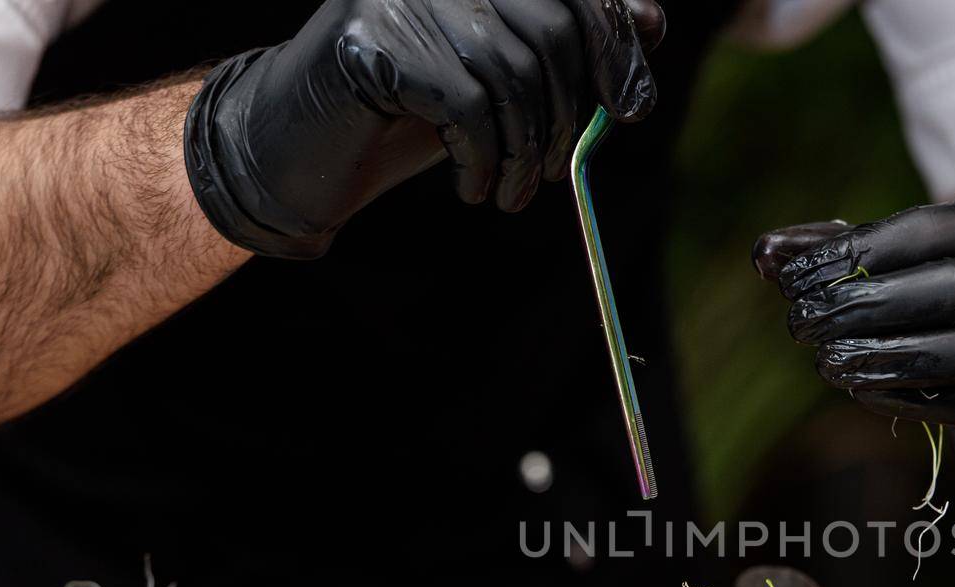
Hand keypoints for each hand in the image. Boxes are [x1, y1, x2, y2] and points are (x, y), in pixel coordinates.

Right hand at [185, 0, 665, 257]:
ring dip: (526, 153)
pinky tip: (473, 188)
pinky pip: (465, 104)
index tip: (633, 107)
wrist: (303, 150)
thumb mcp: (503, 81)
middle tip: (553, 175)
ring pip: (511, 74)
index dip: (613, 43)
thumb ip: (569, 45)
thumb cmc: (412, 114)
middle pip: (550, 29)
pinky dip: (483, 160)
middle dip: (566, 115)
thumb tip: (652, 22)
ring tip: (514, 195)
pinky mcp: (367, 38)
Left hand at [754, 199, 954, 489]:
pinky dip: (909, 399)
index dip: (861, 250)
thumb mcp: (935, 266)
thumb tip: (764, 253)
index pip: (935, 228)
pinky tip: (861, 390)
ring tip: (826, 361)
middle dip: (865, 306)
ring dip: (883, 358)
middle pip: (950, 288)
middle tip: (801, 322)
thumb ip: (852, 254)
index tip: (796, 274)